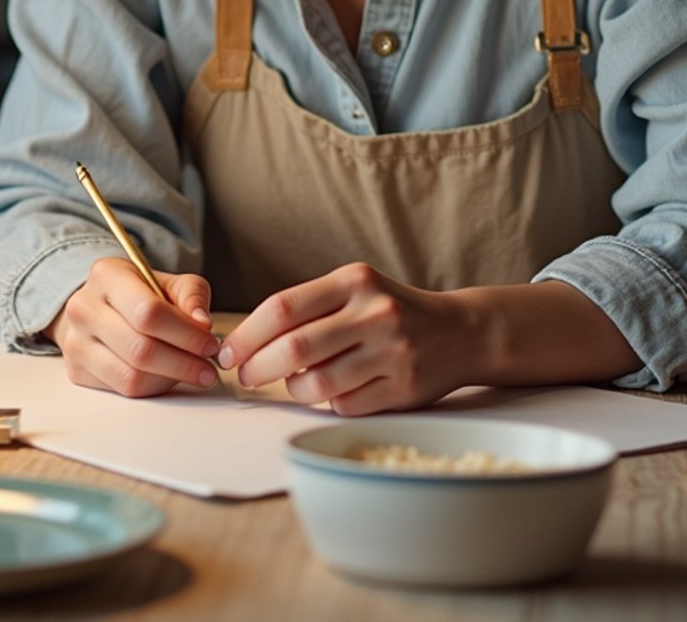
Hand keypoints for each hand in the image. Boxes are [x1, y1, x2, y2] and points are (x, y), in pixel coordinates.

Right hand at [46, 257, 220, 396]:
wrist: (98, 306)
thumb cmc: (139, 294)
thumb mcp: (168, 281)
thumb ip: (191, 295)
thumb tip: (202, 324)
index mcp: (106, 275)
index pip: (149, 312)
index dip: (185, 333)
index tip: (210, 343)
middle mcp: (84, 308)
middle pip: (140, 349)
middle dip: (183, 362)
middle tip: (208, 367)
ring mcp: (75, 342)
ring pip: (131, 376)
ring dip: (171, 379)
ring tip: (194, 373)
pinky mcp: (76, 371)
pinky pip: (122, 390)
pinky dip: (153, 388)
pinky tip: (168, 376)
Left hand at [217, 268, 641, 414]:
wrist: (459, 331)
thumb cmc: (389, 309)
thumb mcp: (354, 289)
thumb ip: (307, 308)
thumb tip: (245, 341)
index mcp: (355, 280)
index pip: (283, 307)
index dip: (247, 334)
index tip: (227, 351)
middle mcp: (375, 312)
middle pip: (294, 349)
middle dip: (257, 367)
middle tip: (244, 376)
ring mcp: (391, 351)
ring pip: (316, 384)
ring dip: (292, 390)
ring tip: (293, 384)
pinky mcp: (403, 388)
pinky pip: (343, 405)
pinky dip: (327, 402)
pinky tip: (332, 390)